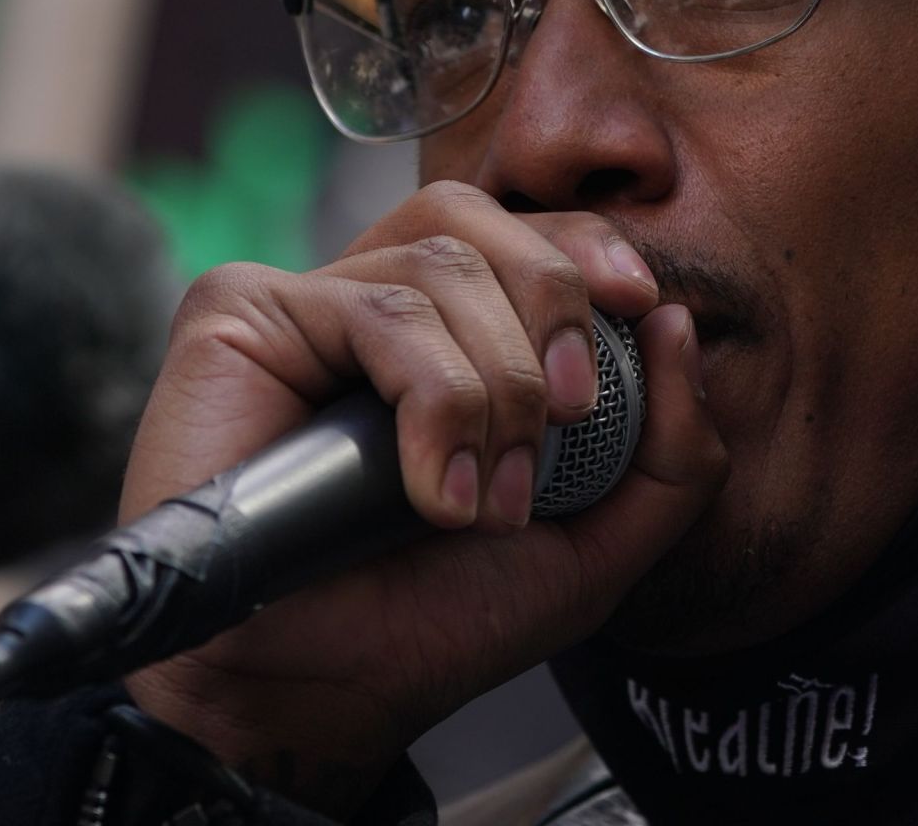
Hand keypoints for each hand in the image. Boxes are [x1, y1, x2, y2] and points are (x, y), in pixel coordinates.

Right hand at [120, 181, 728, 815]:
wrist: (322, 695)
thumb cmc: (435, 621)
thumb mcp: (596, 546)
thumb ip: (669, 449)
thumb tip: (676, 321)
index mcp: (437, 332)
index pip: (515, 232)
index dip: (583, 249)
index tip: (641, 307)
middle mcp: (363, 303)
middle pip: (475, 221)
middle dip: (551, 310)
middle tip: (566, 420)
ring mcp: (300, 306)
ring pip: (438, 268)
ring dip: (494, 388)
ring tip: (484, 497)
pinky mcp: (241, 317)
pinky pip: (373, 309)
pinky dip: (432, 399)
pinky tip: (433, 491)